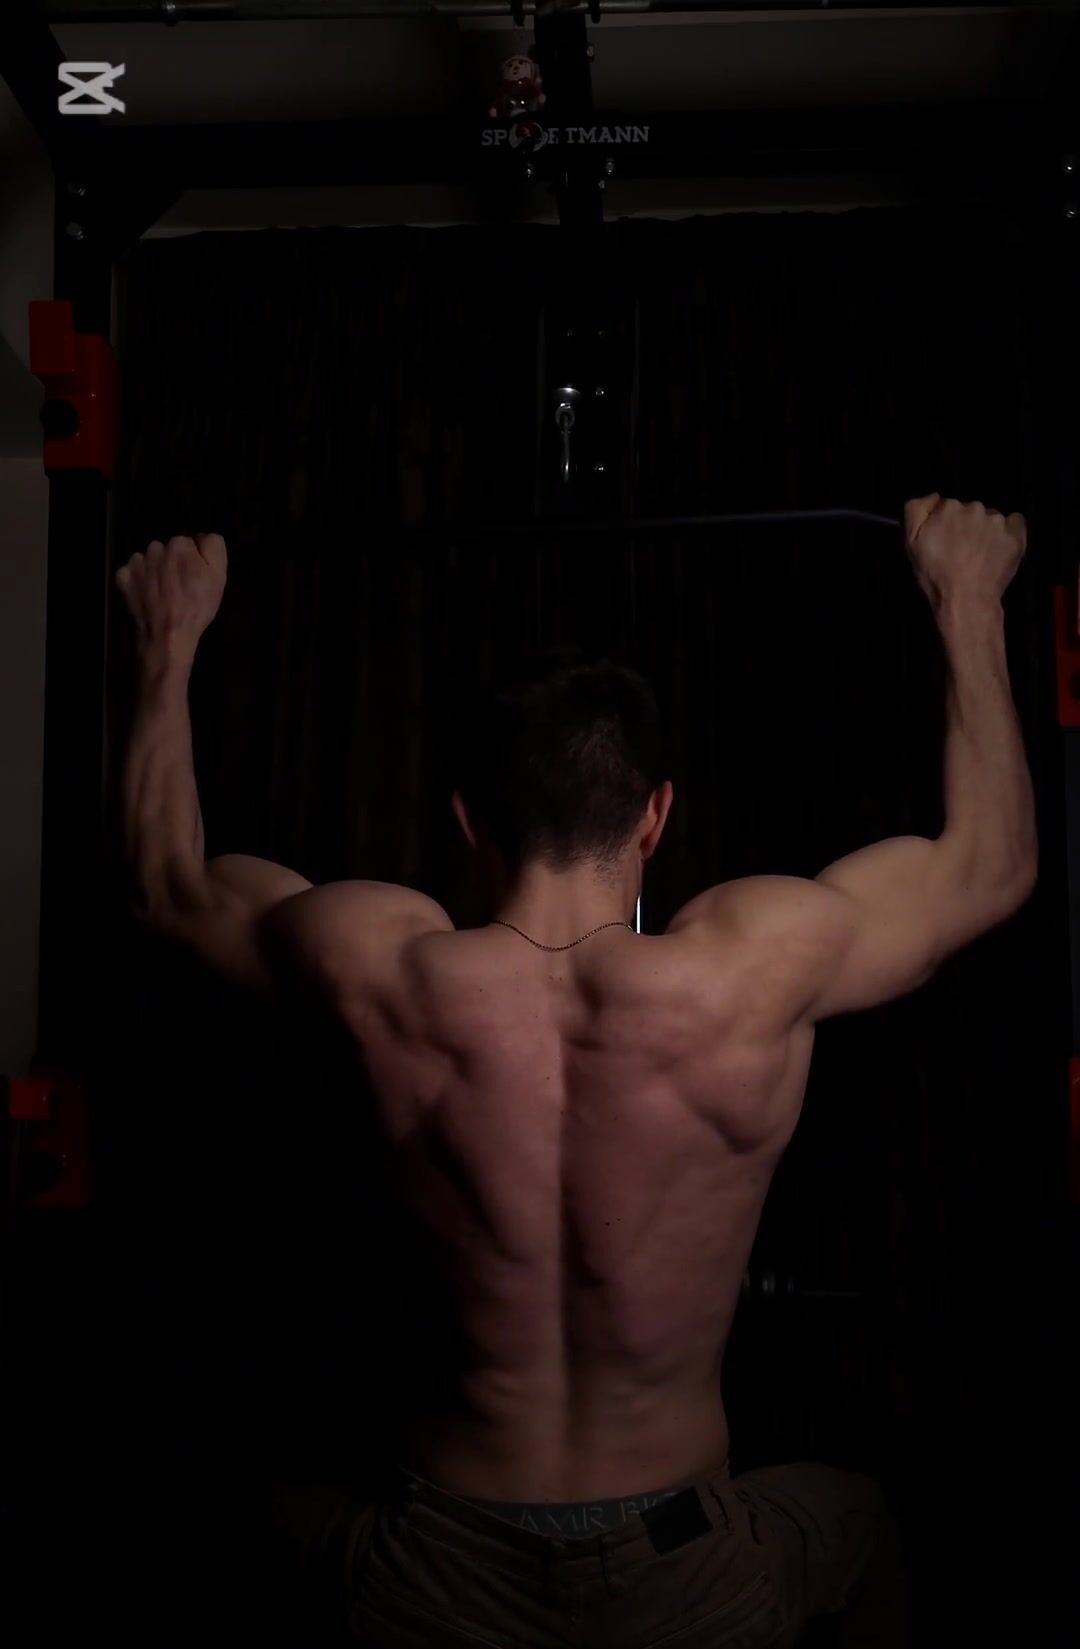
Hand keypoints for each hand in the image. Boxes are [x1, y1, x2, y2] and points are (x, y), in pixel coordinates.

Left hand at [115, 534, 226, 652]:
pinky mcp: (123, 578)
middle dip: (173, 563)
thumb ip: (213, 547)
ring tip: (164, 593)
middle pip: (168, 550)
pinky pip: (132, 572)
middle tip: (181, 588)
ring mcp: (136, 563)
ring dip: (156, 570)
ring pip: (150, 560)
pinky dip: (139, 580)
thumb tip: (203, 537)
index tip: (196, 578)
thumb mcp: (218, 576)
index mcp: (179, 544)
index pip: (189, 544)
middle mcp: (155, 548)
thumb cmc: (196, 607)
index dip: (195, 561)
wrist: (167, 635)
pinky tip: (147, 594)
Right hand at [904, 494, 1026, 608]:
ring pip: (990, 518)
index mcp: (948, 507)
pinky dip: (1008, 532)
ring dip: (985, 530)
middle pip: (969, 511)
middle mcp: (975, 508)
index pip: (946, 507)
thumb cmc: (936, 575)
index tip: (943, 541)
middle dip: (965, 526)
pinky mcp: (1016, 535)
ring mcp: (998, 521)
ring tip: (979, 555)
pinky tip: (999, 548)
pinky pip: (1014, 522)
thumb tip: (933, 497)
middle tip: (961, 551)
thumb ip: (916, 510)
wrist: (966, 600)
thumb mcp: (911, 542)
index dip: (944, 524)